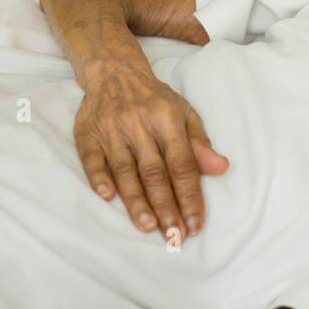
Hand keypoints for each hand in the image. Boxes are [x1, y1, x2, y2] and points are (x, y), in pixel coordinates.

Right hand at [74, 64, 227, 240]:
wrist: (114, 72)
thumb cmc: (155, 100)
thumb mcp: (184, 113)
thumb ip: (200, 144)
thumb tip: (221, 168)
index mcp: (167, 119)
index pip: (182, 164)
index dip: (190, 196)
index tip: (196, 224)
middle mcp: (139, 125)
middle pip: (155, 173)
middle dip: (166, 207)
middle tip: (174, 236)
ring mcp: (112, 129)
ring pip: (125, 170)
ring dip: (136, 201)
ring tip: (148, 227)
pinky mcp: (87, 132)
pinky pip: (91, 158)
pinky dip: (97, 177)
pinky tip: (107, 197)